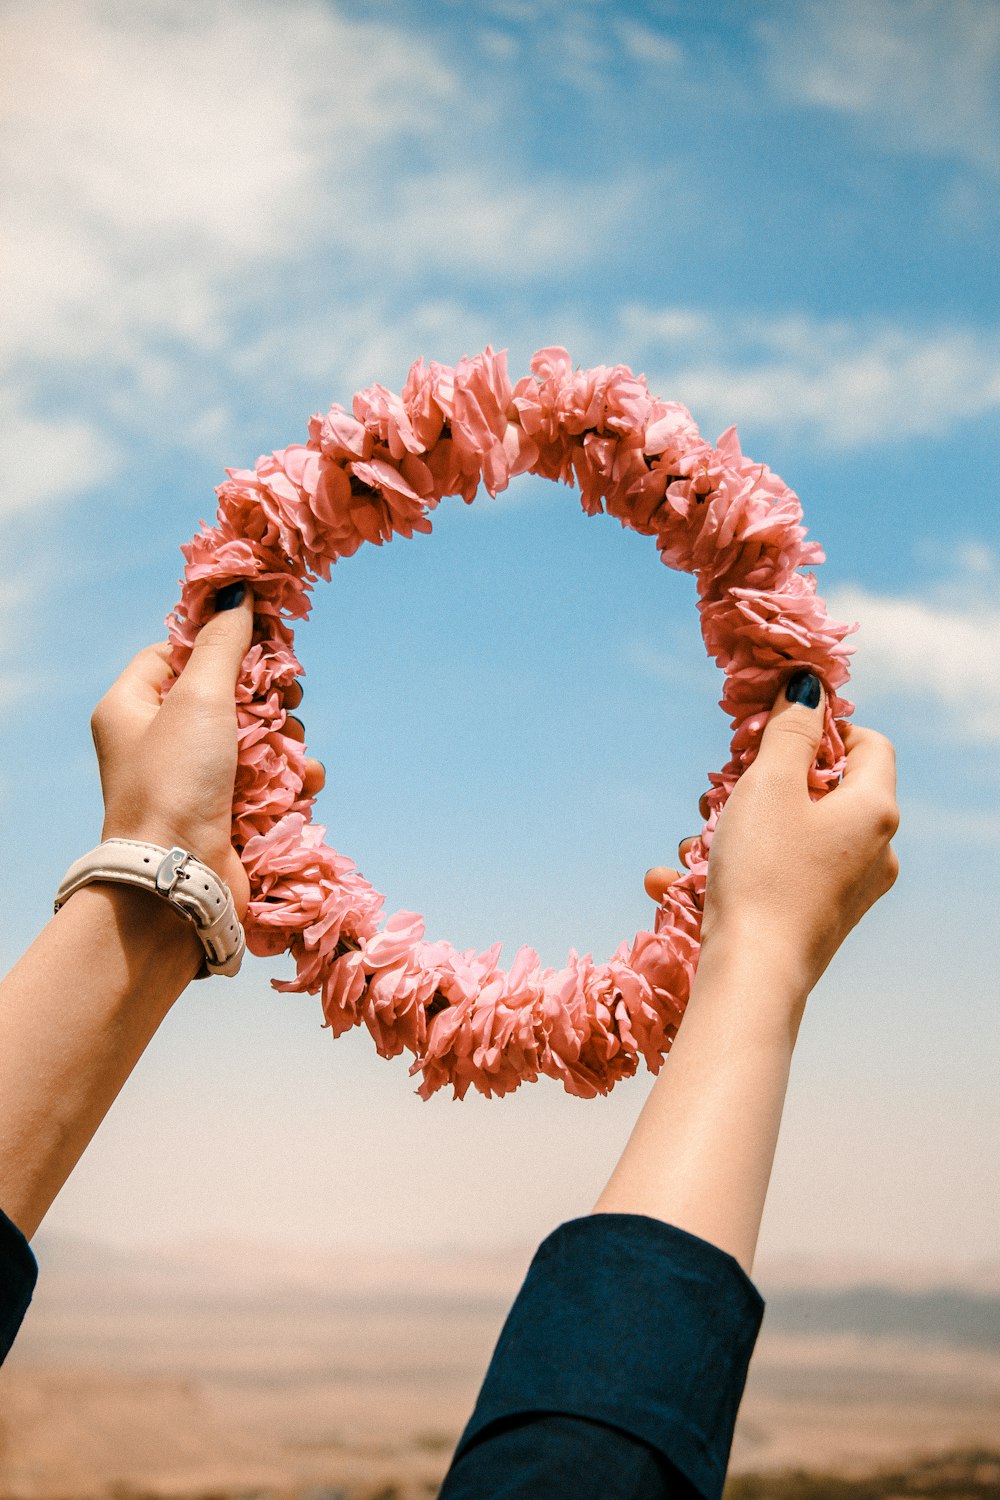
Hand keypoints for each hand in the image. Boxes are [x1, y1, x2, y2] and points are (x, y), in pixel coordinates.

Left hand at [90, 586, 324, 920]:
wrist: (178, 881)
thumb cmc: (175, 783)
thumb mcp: (198, 698)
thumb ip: (222, 643)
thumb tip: (238, 589)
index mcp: (132, 707)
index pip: (175, 651)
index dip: (220, 642)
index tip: (262, 639)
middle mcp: (158, 742)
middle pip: (225, 694)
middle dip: (266, 697)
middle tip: (289, 699)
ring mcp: (192, 781)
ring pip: (254, 738)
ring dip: (286, 741)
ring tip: (296, 751)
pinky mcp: (225, 814)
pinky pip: (268, 780)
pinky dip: (291, 779)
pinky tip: (304, 783)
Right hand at [645, 670, 898, 999]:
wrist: (753, 978)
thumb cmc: (765, 873)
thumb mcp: (770, 784)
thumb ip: (791, 730)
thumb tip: (810, 686)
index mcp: (875, 810)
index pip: (868, 743)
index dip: (822, 728)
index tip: (771, 735)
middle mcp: (875, 850)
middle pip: (823, 790)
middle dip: (760, 783)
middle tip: (718, 790)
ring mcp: (848, 890)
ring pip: (790, 835)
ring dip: (733, 830)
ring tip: (688, 846)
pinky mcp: (817, 920)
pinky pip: (775, 876)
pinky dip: (732, 871)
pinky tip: (675, 883)